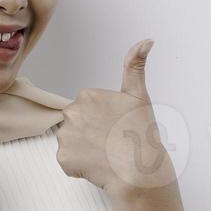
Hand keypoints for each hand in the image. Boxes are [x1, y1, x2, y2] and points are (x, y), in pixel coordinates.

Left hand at [54, 38, 176, 198]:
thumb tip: (146, 41)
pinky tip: (96, 165)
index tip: (115, 127)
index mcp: (87, 96)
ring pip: (72, 142)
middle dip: (90, 132)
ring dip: (84, 148)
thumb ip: (135, 66)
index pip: (88, 109)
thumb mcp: (138, 95)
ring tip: (105, 154)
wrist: (138, 170)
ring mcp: (65, 137)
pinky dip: (80, 165)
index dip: (103, 119)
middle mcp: (71, 113)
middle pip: (77, 124)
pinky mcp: (63, 158)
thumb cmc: (140, 133)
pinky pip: (69, 161)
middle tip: (111, 141)